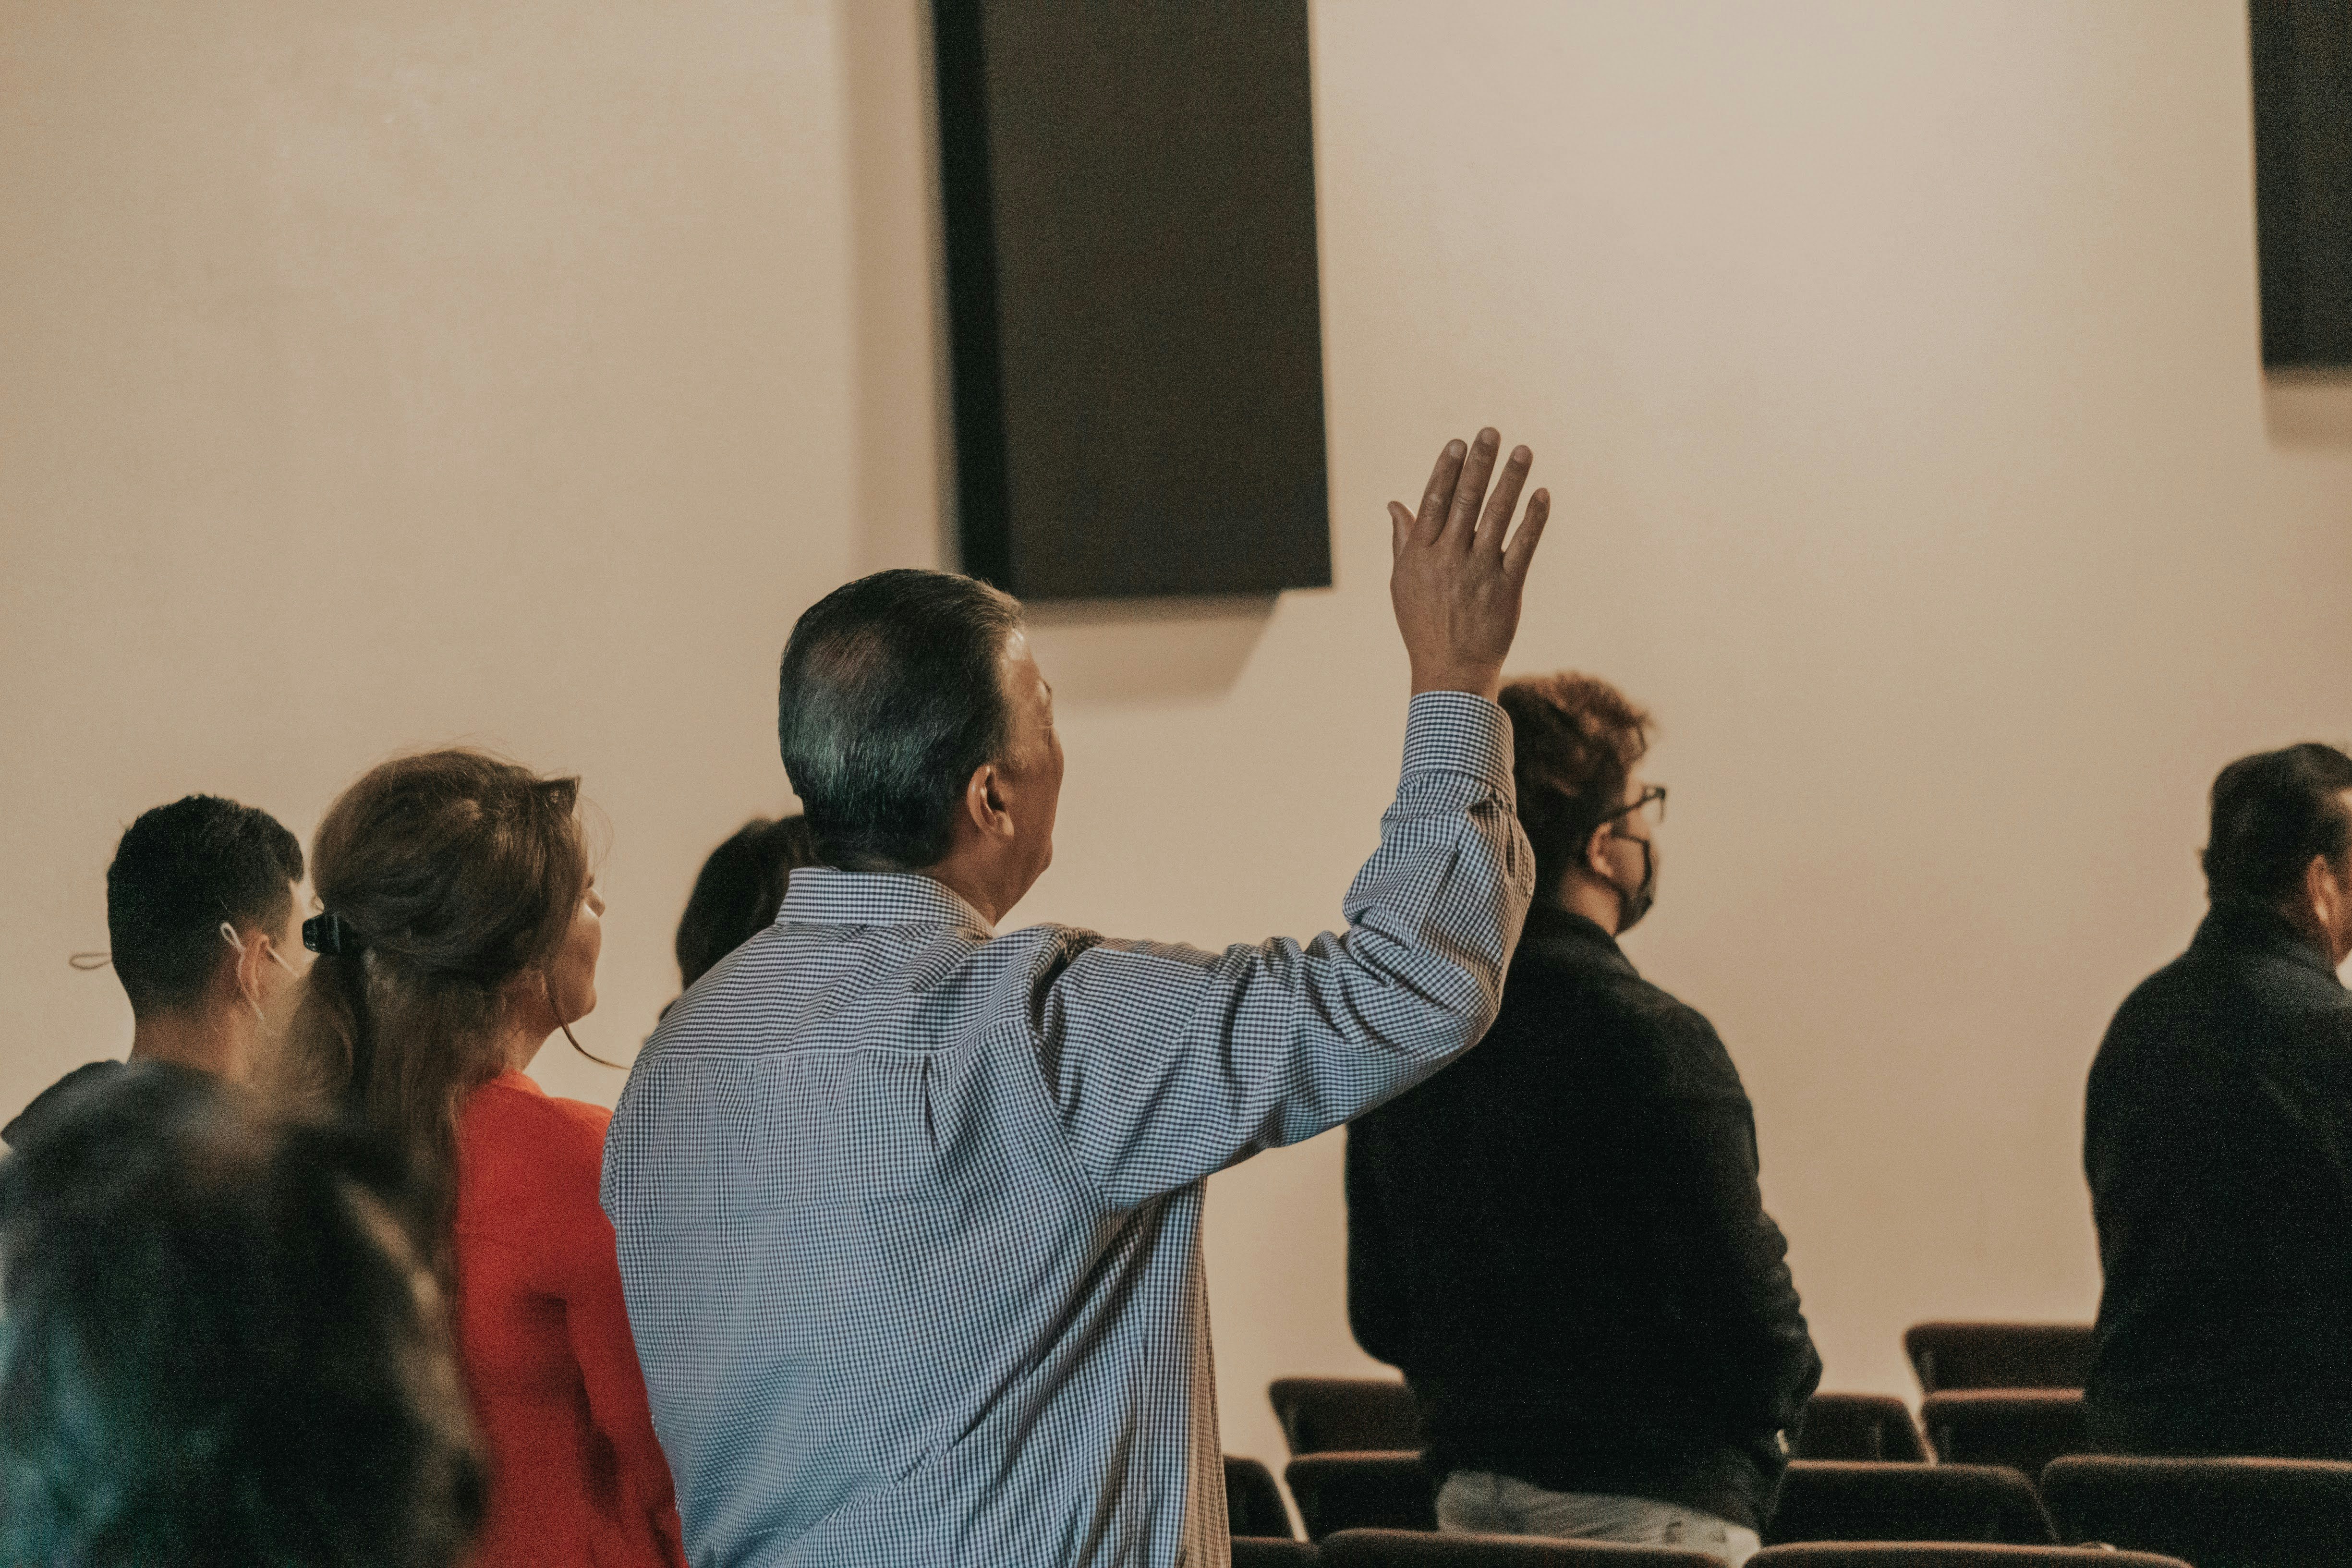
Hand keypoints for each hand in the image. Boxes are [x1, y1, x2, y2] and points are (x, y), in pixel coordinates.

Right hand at [1389, 428, 1548, 700]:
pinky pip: (1523, 546)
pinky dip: (1534, 519)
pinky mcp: (1507, 587)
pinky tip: (1542, 494)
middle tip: (1492, 432)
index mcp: (1420, 555)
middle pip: (1466, 500)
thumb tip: (1395, 503)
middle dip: (1480, 463)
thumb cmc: (1423, 625)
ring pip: (1497, 516)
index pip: (1434, 501)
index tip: (1458, 443)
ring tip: (1523, 451)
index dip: (1447, 470)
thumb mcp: (1402, 583)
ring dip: (1511, 480)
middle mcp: (1449, 558)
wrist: (1451, 671)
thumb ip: (1402, 541)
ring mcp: (1479, 571)